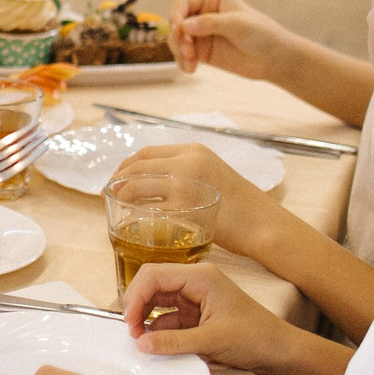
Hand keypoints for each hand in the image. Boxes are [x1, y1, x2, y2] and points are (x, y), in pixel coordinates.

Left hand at [114, 142, 284, 259]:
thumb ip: (189, 173)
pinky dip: (137, 213)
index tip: (118, 176)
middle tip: (110, 190)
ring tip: (115, 202)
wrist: (264, 223)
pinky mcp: (186, 206)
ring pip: (138, 184)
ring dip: (121, 193)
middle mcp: (188, 161)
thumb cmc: (242, 206)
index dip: (127, 164)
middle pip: (138, 165)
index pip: (148, 151)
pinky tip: (133, 220)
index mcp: (194, 151)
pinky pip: (151, 208)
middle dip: (118, 177)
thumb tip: (159, 182)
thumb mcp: (214, 175)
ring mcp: (186, 183)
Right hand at [122, 263, 298, 373]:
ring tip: (141, 341)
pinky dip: (161, 330)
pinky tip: (156, 345)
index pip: (154, 275)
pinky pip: (170, 319)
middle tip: (132, 332)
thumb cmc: (254, 338)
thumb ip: (174, 342)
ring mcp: (195, 299)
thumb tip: (141, 344)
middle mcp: (195, 283)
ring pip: (159, 303)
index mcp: (200, 277)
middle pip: (153, 286)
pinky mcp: (197, 316)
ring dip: (148, 320)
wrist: (281, 352)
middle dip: (138, 307)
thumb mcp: (212, 341)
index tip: (128, 322)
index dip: (136, 296)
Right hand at [167, 0, 291, 79]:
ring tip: (191, 64)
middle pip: (176, 21)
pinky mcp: (201, 50)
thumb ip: (211, 23)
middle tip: (189, 52)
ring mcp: (200, 32)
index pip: (183, 2)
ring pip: (176, 39)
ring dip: (179, 52)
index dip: (176, 15)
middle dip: (179, 38)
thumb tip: (184, 26)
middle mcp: (202, 12)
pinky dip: (182, 62)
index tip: (179, 31)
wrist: (274, 59)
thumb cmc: (262, 34)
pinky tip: (191, 70)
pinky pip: (182, 54)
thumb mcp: (238, 24)